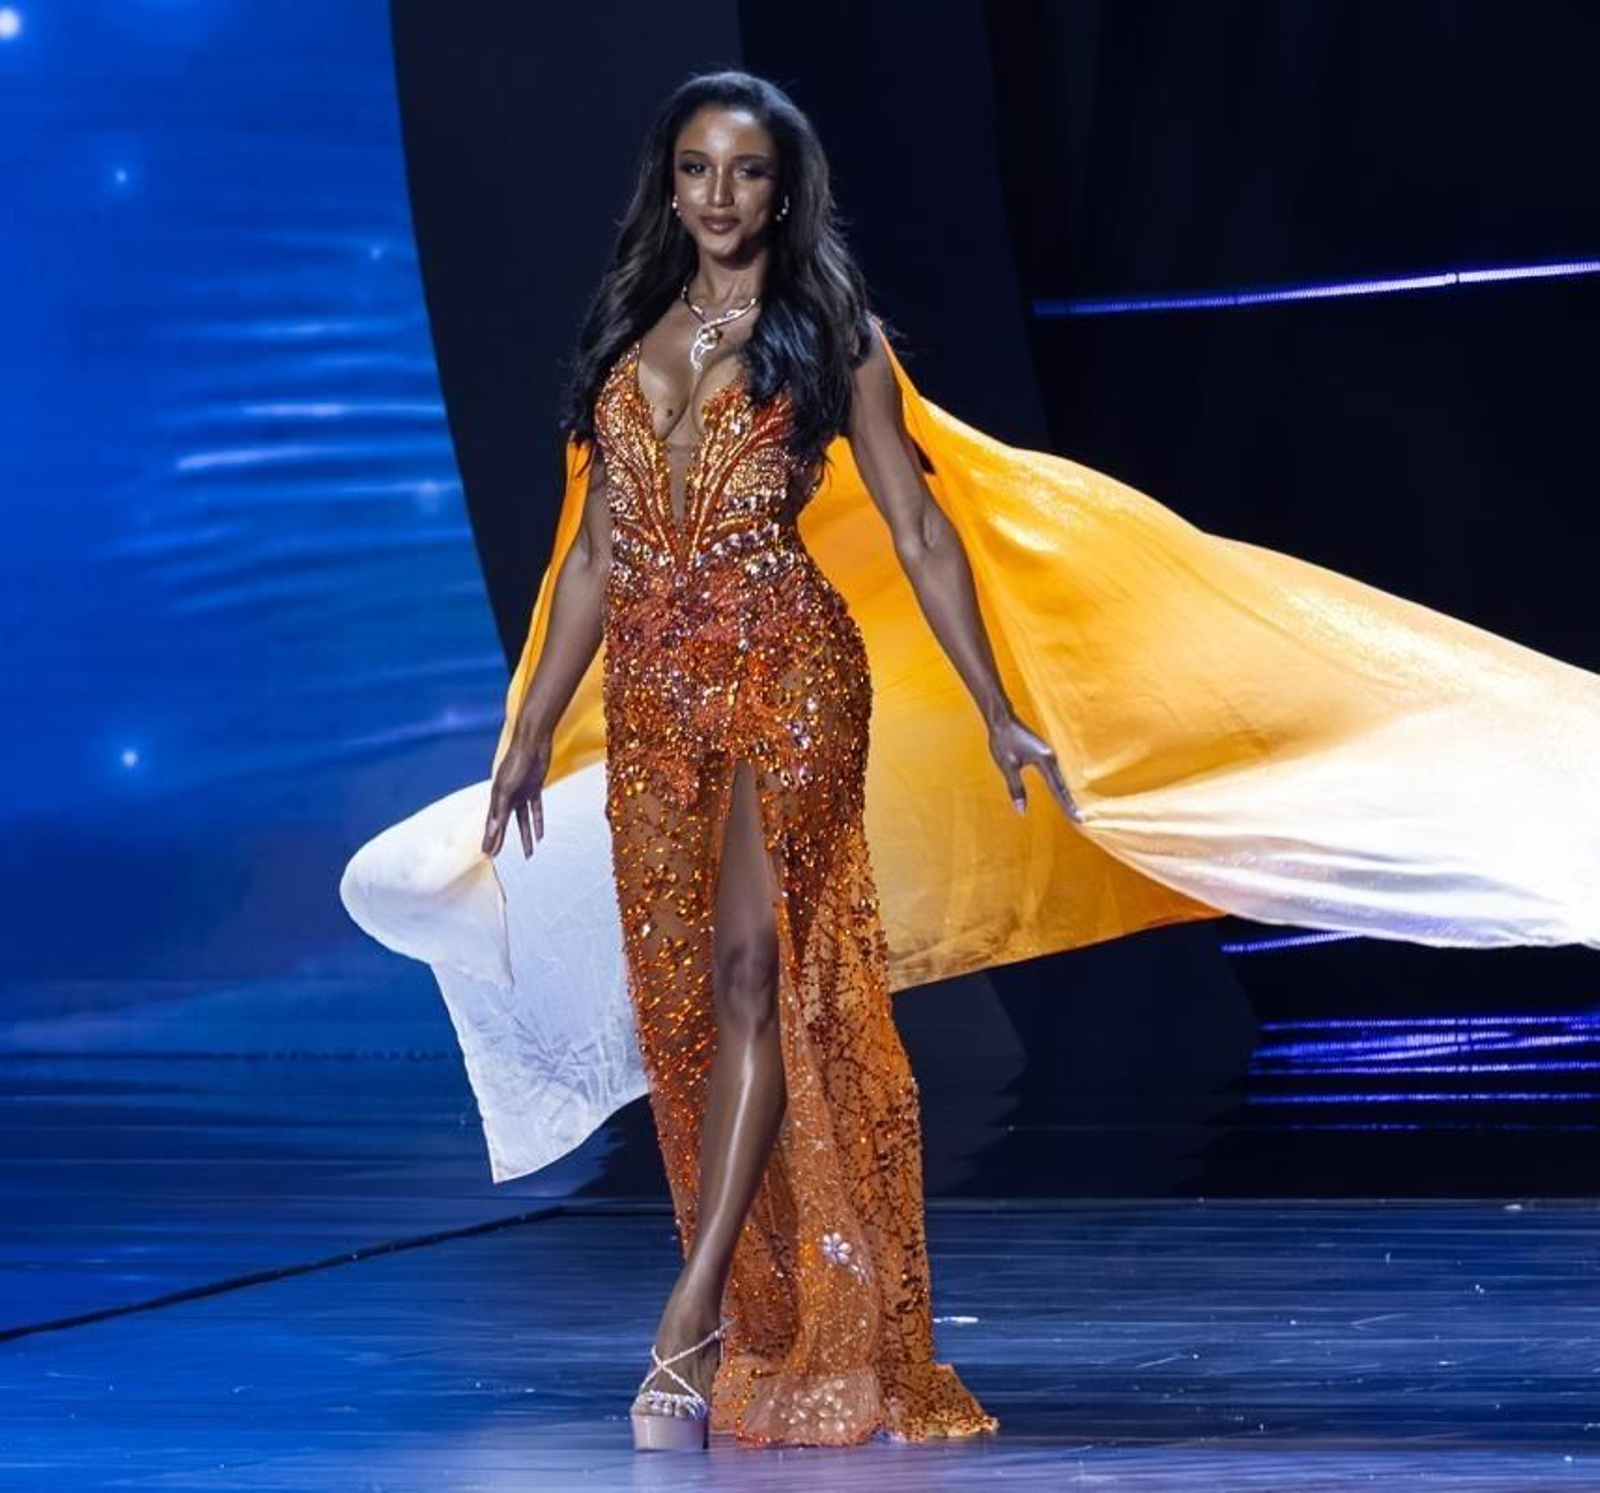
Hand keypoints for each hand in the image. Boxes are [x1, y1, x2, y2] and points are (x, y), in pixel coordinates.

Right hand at [482, 724, 552, 858]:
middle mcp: (507, 797)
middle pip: (503, 823)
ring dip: (524, 836)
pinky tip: (541, 834)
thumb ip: (500, 808)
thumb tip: (494, 828)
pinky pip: (536, 810)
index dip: (490, 838)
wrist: (534, 742)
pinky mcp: (534, 789)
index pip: (492, 823)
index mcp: (497, 796)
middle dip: (500, 840)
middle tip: (495, 855)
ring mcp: (521, 793)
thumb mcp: (507, 786)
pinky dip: (538, 822)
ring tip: (529, 853)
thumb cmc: (517, 760)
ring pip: (522, 820)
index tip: (487, 853)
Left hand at [987, 714, 1082, 823]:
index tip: (1077, 818)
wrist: (1003, 721)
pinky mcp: (1046, 754)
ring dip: (1066, 795)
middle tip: (1080, 820)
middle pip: (1063, 785)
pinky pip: (1056, 774)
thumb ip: (1016, 789)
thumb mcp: (1007, 767)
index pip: (1057, 789)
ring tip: (1074, 811)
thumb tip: (1021, 811)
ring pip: (1061, 780)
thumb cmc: (1003, 741)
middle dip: (1070, 803)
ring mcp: (1050, 755)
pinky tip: (1063, 794)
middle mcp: (1051, 757)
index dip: (1066, 805)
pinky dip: (1061, 786)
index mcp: (1044, 760)